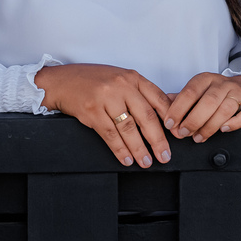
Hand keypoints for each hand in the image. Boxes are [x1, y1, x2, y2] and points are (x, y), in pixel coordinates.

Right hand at [34, 63, 171, 167]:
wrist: (63, 81)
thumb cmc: (94, 81)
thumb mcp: (121, 80)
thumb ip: (140, 94)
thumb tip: (164, 115)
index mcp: (133, 78)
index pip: (158, 99)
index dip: (170, 118)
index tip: (177, 134)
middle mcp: (122, 86)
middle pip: (146, 116)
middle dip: (158, 140)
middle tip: (165, 155)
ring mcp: (106, 98)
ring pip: (128, 128)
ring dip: (139, 149)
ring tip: (146, 162)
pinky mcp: (92, 111)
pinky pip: (110, 135)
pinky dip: (120, 149)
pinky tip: (126, 159)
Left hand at [164, 73, 240, 143]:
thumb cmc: (217, 93)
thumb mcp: (198, 91)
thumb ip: (181, 99)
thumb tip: (161, 106)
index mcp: (206, 79)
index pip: (191, 91)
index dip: (178, 108)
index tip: (170, 123)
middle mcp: (223, 84)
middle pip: (208, 101)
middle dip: (194, 120)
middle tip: (184, 134)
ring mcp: (240, 92)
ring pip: (226, 109)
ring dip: (210, 126)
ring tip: (199, 137)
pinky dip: (235, 123)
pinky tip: (224, 130)